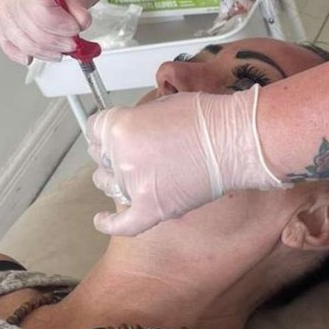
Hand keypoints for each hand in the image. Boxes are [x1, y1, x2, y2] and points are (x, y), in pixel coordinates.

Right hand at [0, 0, 134, 64]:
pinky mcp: (12, 8)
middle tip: (73, 43)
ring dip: (39, 47)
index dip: (52, 19)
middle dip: (48, 37)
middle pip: (18, 14)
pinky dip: (18, 49)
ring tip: (63, 49)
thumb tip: (77, 22)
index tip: (74, 28)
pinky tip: (31, 57)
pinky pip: (6, 33)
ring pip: (11, 28)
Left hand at [86, 85, 286, 234]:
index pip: (95, 129)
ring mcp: (135, 186)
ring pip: (107, 184)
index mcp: (120, 127)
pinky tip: (100, 220)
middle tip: (126, 152)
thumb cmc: (207, 118)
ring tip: (120, 176)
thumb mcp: (161, 104)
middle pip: (101, 157)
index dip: (104, 131)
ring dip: (110, 179)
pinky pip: (122, 224)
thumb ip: (137, 120)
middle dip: (110, 153)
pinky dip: (108, 224)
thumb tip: (131, 132)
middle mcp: (122, 157)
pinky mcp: (152, 210)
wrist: (233, 140)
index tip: (107, 135)